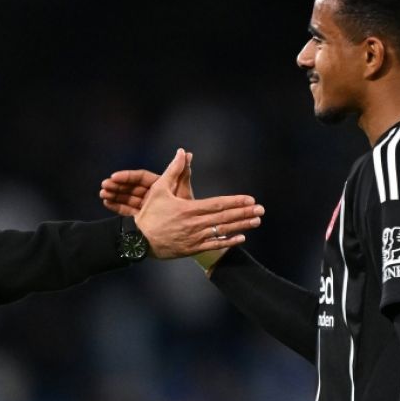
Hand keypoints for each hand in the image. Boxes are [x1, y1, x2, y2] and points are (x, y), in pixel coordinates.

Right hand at [99, 152, 195, 214]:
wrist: (183, 235)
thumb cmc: (183, 212)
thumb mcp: (182, 190)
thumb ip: (182, 172)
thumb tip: (186, 153)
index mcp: (160, 186)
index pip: (140, 178)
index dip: (127, 176)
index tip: (114, 176)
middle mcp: (152, 195)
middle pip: (131, 187)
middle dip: (117, 185)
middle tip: (104, 185)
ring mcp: (146, 207)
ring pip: (128, 198)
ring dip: (114, 195)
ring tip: (103, 194)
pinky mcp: (141, 218)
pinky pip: (128, 210)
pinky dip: (117, 206)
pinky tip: (107, 203)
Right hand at [121, 148, 263, 258]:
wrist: (138, 240)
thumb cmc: (149, 213)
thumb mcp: (158, 189)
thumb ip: (174, 170)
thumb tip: (183, 152)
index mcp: (188, 209)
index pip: (218, 204)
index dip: (235, 202)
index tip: (250, 199)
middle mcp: (194, 224)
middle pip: (224, 218)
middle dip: (244, 214)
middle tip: (261, 210)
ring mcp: (194, 238)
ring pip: (222, 232)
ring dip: (241, 226)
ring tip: (256, 221)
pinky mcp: (192, 249)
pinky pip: (214, 245)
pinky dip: (228, 242)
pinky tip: (241, 238)